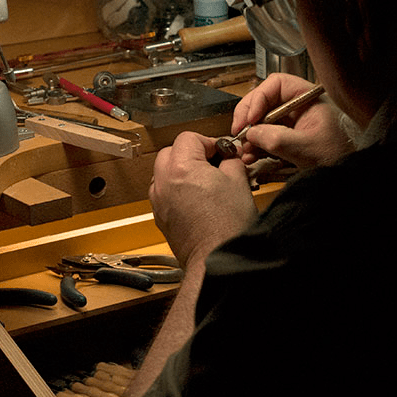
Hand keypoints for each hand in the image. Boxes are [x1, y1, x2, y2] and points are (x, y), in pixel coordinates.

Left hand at [149, 132, 256, 269]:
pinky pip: (163, 192)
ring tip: (203, 180)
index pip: (189, 137)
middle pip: (170, 151)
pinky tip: (196, 198)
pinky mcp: (160, 216)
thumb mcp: (238, 182)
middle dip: (191, 152)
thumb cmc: (226, 228)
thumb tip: (228, 157)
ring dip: (180, 170)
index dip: (209, 142)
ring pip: (163, 171)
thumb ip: (231, 161)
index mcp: (181, 168)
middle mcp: (163, 182)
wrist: (216, 259)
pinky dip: (175, 188)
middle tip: (213, 162)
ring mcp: (158, 201)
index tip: (222, 151)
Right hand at [232, 73, 354, 167]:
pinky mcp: (287, 137)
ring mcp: (291, 122)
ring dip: (249, 134)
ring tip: (245, 149)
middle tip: (239, 131)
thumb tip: (251, 133)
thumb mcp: (306, 147)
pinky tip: (251, 155)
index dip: (258, 98)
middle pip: (264, 101)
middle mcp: (297, 106)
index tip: (250, 118)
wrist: (346, 177)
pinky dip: (255, 145)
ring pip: (261, 119)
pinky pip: (265, 135)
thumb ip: (277, 138)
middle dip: (248, 116)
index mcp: (307, 97)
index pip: (276, 84)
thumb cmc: (338, 156)